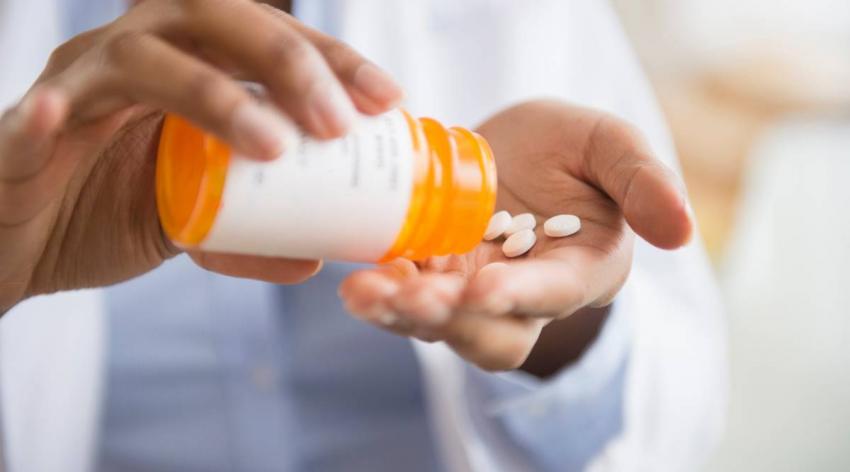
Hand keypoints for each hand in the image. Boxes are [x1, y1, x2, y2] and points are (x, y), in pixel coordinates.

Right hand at [0, 0, 402, 311]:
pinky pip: (36, 117)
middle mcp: (136, 56)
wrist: (21, 243)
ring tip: (270, 146)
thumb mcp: (195, 225)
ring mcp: (79, 86)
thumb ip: (251, 236)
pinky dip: (50, 118)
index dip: (330, 60)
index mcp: (185, 64)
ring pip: (142, 60)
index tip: (387, 100)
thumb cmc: (109, 211)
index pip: (266, 39)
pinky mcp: (26, 132)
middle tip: (338, 123)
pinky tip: (64, 119)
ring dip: (211, 95)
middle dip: (287, 62)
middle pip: (213, 21)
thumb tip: (317, 258)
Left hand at [339, 100, 692, 370]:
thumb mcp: (610, 147)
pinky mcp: (432, 278)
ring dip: (402, 314)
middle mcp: (525, 296)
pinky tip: (355, 275)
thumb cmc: (572, 152)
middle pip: (490, 332)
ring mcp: (473, 291)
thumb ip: (643, 181)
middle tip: (409, 295)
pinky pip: (405, 296)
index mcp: (580, 270)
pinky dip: (381, 291)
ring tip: (365, 292)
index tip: (485, 288)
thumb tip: (683, 231)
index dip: (520, 296)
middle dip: (448, 319)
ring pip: (440, 325)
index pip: (553, 295)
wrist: (516, 152)